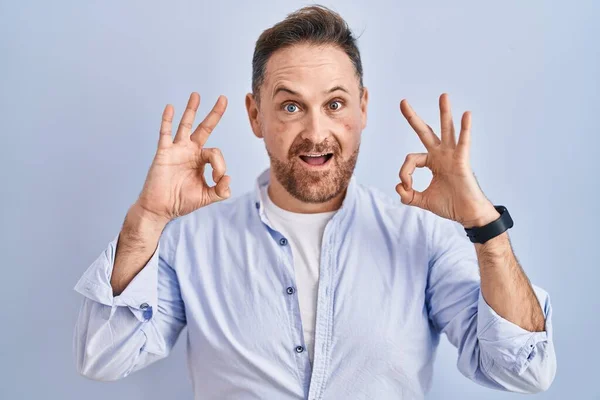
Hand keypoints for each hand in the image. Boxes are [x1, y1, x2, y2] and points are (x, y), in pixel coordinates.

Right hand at [135, 92, 230, 223]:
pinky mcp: (164, 153)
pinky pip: (165, 133)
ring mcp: (177, 150)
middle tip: (224, 98)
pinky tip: (170, 107)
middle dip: (215, 114)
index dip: (220, 165)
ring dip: (191, 110)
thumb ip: (221, 190)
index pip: (216, 153)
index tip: (217, 179)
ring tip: (196, 95)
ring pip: (186, 125)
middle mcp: (190, 151)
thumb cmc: (182, 201)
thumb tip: (228, 178)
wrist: (161, 208)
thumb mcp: (207, 196)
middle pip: (204, 128)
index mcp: (201, 160)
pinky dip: (167, 120)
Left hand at [395, 93, 498, 227]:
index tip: (406, 186)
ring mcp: (452, 156)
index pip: (410, 160)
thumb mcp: (422, 200)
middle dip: (413, 118)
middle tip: (402, 102)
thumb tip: (398, 187)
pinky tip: (466, 115)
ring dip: (445, 113)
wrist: (467, 215)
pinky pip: (464, 143)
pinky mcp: (462, 161)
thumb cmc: (450, 205)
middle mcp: (441, 155)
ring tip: (443, 96)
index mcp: (431, 162)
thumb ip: (407, 195)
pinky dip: (465, 129)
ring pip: (446, 130)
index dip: (404, 173)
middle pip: (425, 132)